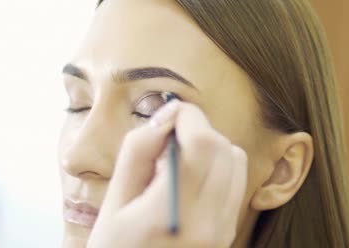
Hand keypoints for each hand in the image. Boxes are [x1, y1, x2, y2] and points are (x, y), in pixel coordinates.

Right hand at [87, 101, 247, 247]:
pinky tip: (190, 178)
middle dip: (198, 129)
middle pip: (222, 148)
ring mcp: (222, 230)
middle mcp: (208, 223)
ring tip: (177, 161)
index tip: (168, 115)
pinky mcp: (227, 233)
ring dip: (210, 146)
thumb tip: (165, 115)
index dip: (187, 117)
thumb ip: (137, 154)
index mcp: (173, 213)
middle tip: (168, 139)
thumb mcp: (113, 204)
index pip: (202, 144)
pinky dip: (218, 166)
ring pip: (235, 161)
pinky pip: (235, 182)